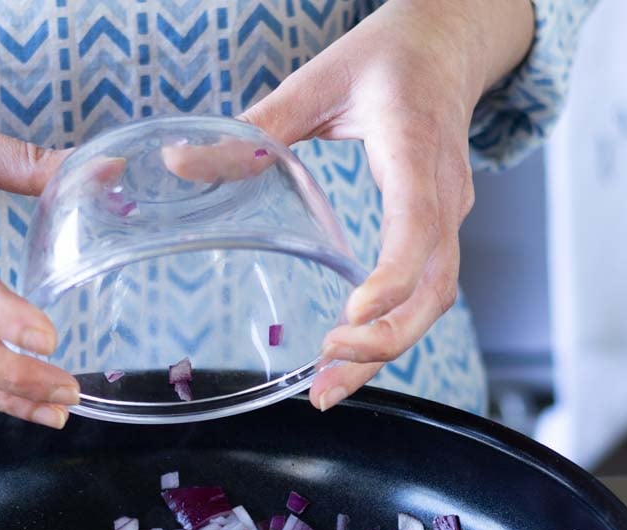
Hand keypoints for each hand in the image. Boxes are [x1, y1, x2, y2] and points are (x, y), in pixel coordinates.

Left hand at [241, 0, 532, 409]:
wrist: (448, 43)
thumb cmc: (386, 58)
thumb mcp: (315, 81)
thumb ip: (251, 128)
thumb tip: (178, 164)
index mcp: (415, 148)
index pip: (418, 224)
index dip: (393, 275)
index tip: (354, 310)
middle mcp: (443, 192)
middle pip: (437, 286)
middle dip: (388, 338)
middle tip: (327, 369)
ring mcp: (448, 216)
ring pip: (435, 300)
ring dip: (386, 351)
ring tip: (327, 389)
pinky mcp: (439, 233)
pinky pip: (424, 294)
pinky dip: (389, 334)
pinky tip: (344, 362)